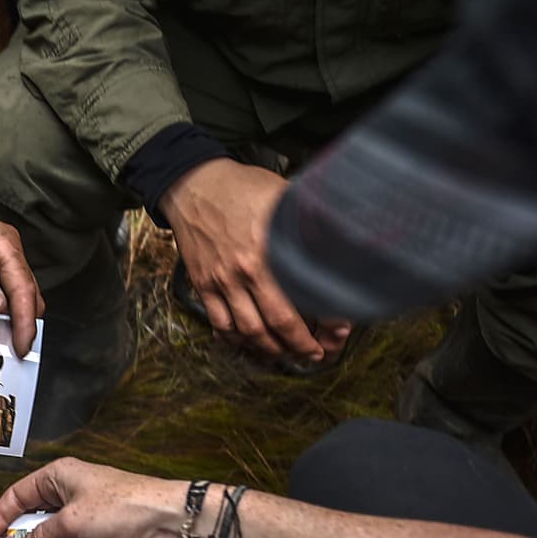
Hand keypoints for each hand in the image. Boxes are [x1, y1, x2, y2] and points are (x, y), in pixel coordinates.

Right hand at [0, 458, 191, 537]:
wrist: (168, 522)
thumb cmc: (124, 506)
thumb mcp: (72, 521)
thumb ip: (41, 536)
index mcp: (58, 474)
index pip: (16, 495)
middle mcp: (68, 489)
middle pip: (30, 512)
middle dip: (14, 533)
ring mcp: (83, 510)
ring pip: (48, 529)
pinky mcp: (96, 529)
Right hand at [159, 158, 351, 361]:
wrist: (193, 184)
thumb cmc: (242, 187)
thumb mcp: (283, 195)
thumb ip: (309, 221)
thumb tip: (343, 237)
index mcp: (271, 248)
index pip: (305, 296)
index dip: (326, 319)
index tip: (340, 329)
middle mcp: (246, 269)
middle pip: (278, 324)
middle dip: (300, 346)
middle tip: (315, 353)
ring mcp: (221, 280)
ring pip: (249, 331)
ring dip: (271, 349)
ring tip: (286, 352)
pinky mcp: (202, 284)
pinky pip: (219, 323)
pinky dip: (235, 339)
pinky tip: (249, 342)